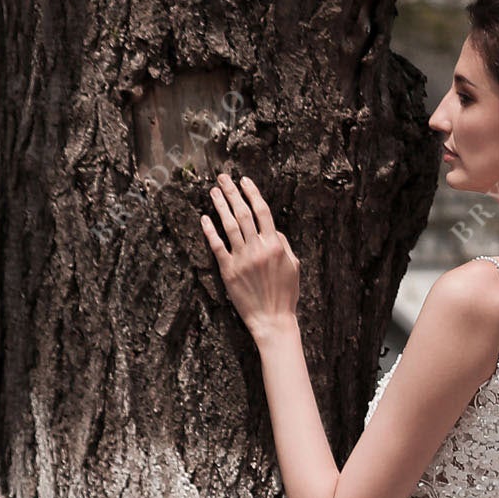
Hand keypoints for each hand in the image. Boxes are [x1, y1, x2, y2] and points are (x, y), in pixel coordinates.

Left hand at [201, 171, 299, 336]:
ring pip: (228, 225)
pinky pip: (217, 245)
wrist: (272, 319)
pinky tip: (204, 218)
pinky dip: (210, 230)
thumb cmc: (285, 294)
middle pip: (243, 213)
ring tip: (213, 192)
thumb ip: (283, 244)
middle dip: (232, 192)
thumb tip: (272, 229)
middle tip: (223, 178)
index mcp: (275, 245)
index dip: (253, 193)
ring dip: (220, 205)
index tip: (245, 181)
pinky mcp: (228, 270)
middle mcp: (258, 248)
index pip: (262, 212)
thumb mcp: (294, 266)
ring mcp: (242, 259)